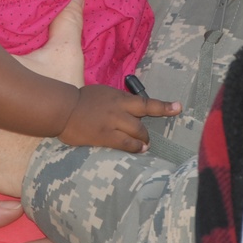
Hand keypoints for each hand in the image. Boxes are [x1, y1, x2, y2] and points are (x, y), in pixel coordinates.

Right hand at [59, 85, 181, 152]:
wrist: (63, 109)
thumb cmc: (80, 100)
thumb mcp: (103, 93)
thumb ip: (118, 101)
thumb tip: (129, 111)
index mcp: (119, 97)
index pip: (146, 102)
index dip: (164, 106)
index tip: (179, 107)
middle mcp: (119, 109)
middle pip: (144, 119)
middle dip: (147, 130)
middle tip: (146, 137)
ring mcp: (113, 123)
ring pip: (138, 132)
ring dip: (143, 140)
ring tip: (144, 145)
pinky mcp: (106, 136)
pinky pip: (127, 144)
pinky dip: (136, 147)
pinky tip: (139, 149)